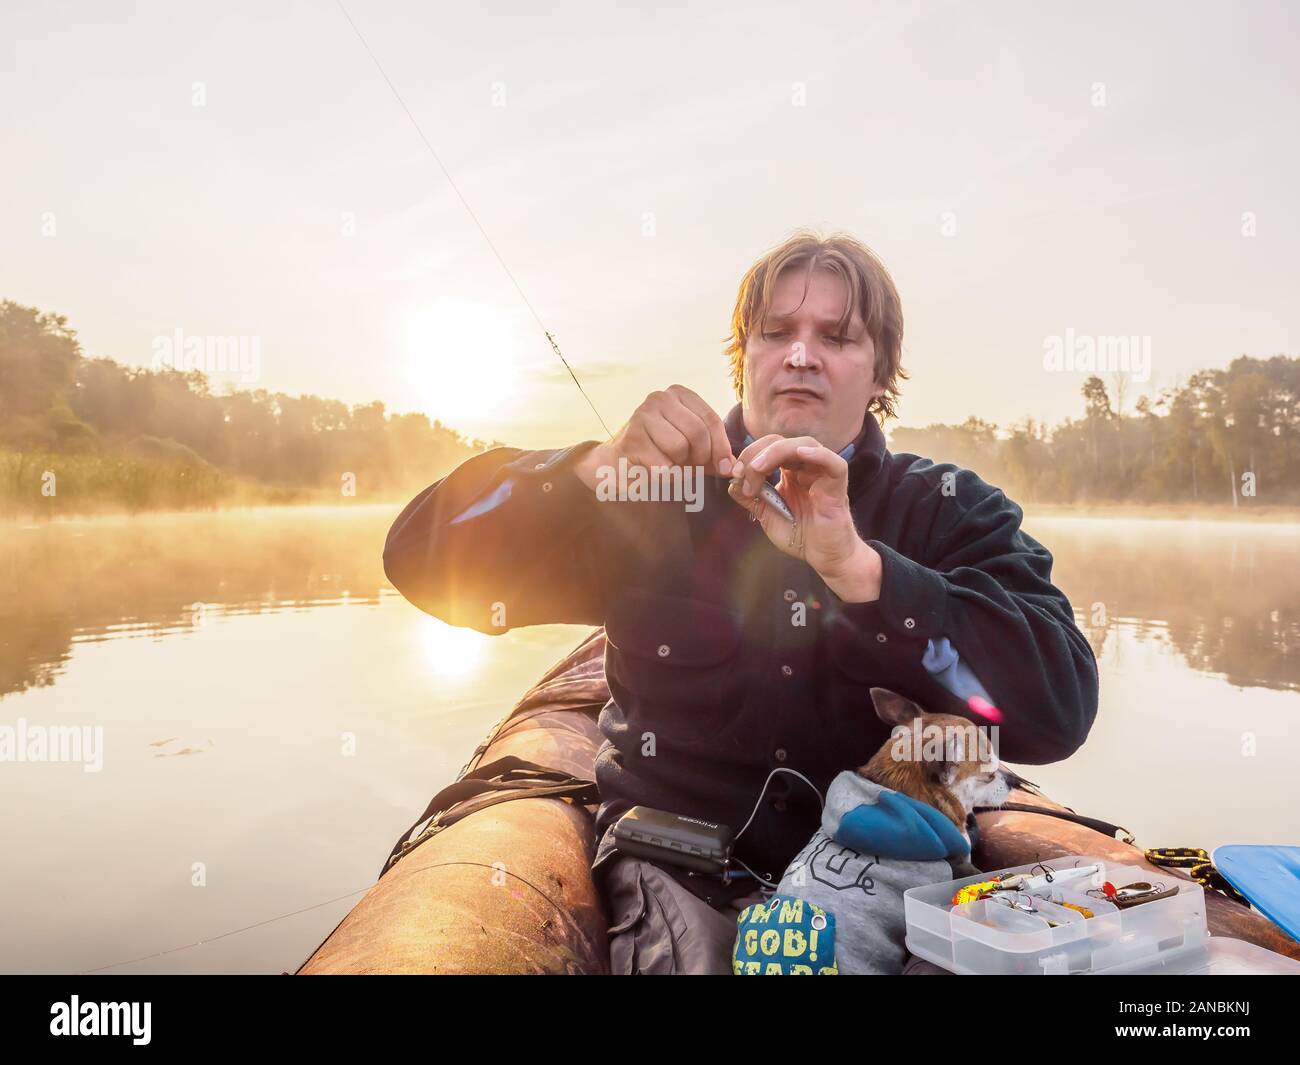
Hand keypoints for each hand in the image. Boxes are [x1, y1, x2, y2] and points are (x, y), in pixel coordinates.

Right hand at [573, 385, 733, 488]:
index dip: (722, 447)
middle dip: (701, 457)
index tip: (726, 467)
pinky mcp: (631, 438)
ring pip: (680, 447)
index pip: (711, 419)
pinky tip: (655, 470)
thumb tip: (735, 466)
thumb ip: (715, 453)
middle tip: (692, 467)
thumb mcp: (693, 447)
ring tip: (671, 464)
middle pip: (698, 432)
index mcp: (678, 394)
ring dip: (680, 465)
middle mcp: (659, 398)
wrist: (620, 463)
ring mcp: (642, 415)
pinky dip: (666, 475)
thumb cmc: (662, 452)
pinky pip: (663, 464)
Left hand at [728, 435, 882, 601]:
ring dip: (777, 452)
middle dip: (756, 453)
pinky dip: (819, 455)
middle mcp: (806, 467)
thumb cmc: (798, 534)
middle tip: (740, 473)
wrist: (821, 555)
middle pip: (781, 442)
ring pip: (804, 445)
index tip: (733, 474)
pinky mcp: (838, 485)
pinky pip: (835, 463)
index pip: (767, 448)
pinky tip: (801, 454)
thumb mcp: (766, 514)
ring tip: (758, 468)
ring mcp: (822, 474)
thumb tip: (731, 482)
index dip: (748, 455)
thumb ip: (750, 498)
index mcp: (789, 470)